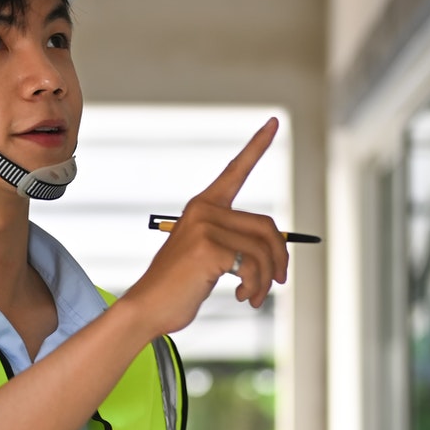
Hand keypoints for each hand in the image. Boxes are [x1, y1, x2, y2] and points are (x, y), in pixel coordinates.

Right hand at [122, 120, 288, 339]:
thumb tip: (278, 251)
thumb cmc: (181, 285)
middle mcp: (204, 210)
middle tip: (280, 280)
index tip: (274, 122)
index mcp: (204, 206)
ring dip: (266, 279)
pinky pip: (253, 267)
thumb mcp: (211, 256)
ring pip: (263, 250)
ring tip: (253, 296)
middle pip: (267, 226)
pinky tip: (241, 297)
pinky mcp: (208, 248)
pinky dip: (255, 287)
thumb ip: (237, 244)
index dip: (257, 146)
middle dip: (280, 257)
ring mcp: (205, 227)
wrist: (149, 307)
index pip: (236, 170)